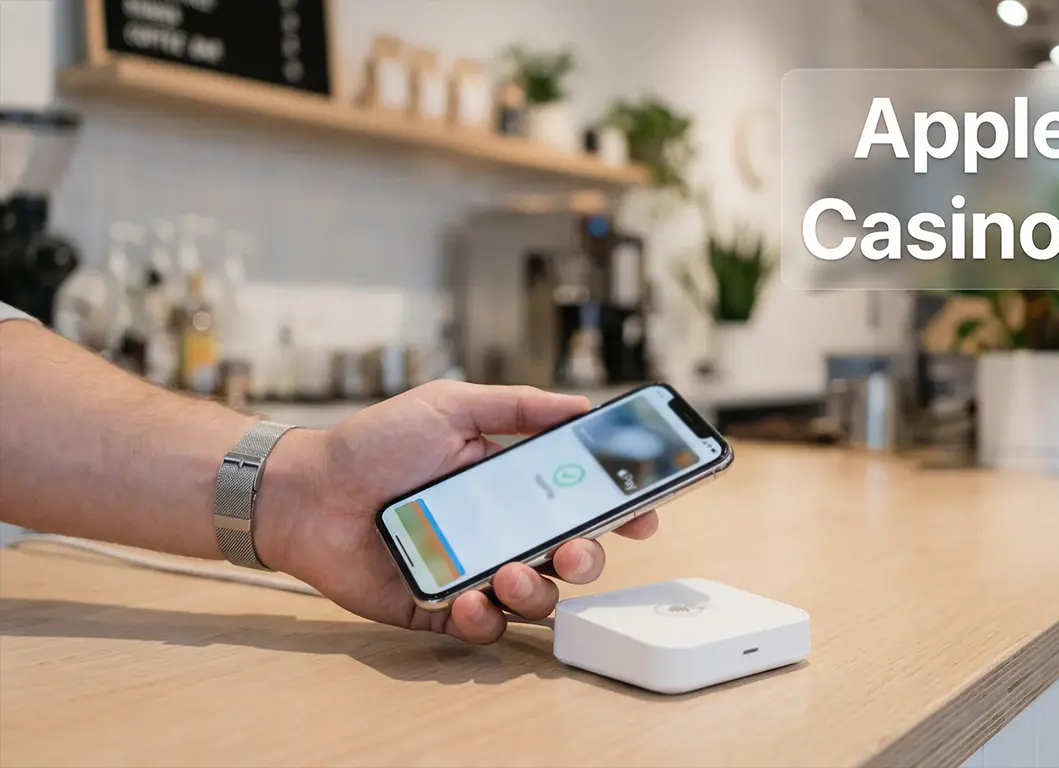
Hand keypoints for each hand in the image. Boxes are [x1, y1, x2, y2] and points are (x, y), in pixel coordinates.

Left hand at [255, 381, 658, 642]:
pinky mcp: (439, 607)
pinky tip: (467, 596)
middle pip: (571, 559)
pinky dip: (483, 617)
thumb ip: (516, 405)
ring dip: (536, 591)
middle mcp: (502, 533)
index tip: (645, 515)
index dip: (620, 511)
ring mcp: (474, 572)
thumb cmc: (373, 444)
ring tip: (509, 573)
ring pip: (536, 599)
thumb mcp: (448, 406)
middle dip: (587, 560)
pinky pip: (481, 627)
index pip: (582, 503)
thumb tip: (581, 404)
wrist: (305, 490)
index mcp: (512, 487)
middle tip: (574, 549)